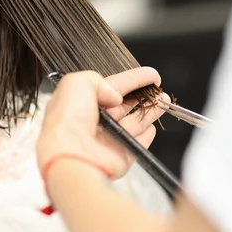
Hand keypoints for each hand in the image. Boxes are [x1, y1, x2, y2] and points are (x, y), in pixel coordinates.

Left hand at [37, 67, 167, 178]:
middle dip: (143, 95)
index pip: (113, 87)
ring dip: (150, 112)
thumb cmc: (67, 120)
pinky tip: (152, 127)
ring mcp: (110, 140)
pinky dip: (146, 136)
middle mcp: (96, 122)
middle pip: (125, 105)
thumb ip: (96, 80)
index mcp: (83, 103)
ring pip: (135, 122)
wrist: (71, 156)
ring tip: (164, 101)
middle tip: (159, 88)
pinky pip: (138, 143)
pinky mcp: (122, 156)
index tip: (152, 75)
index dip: (133, 79)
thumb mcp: (75, 83)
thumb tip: (115, 96)